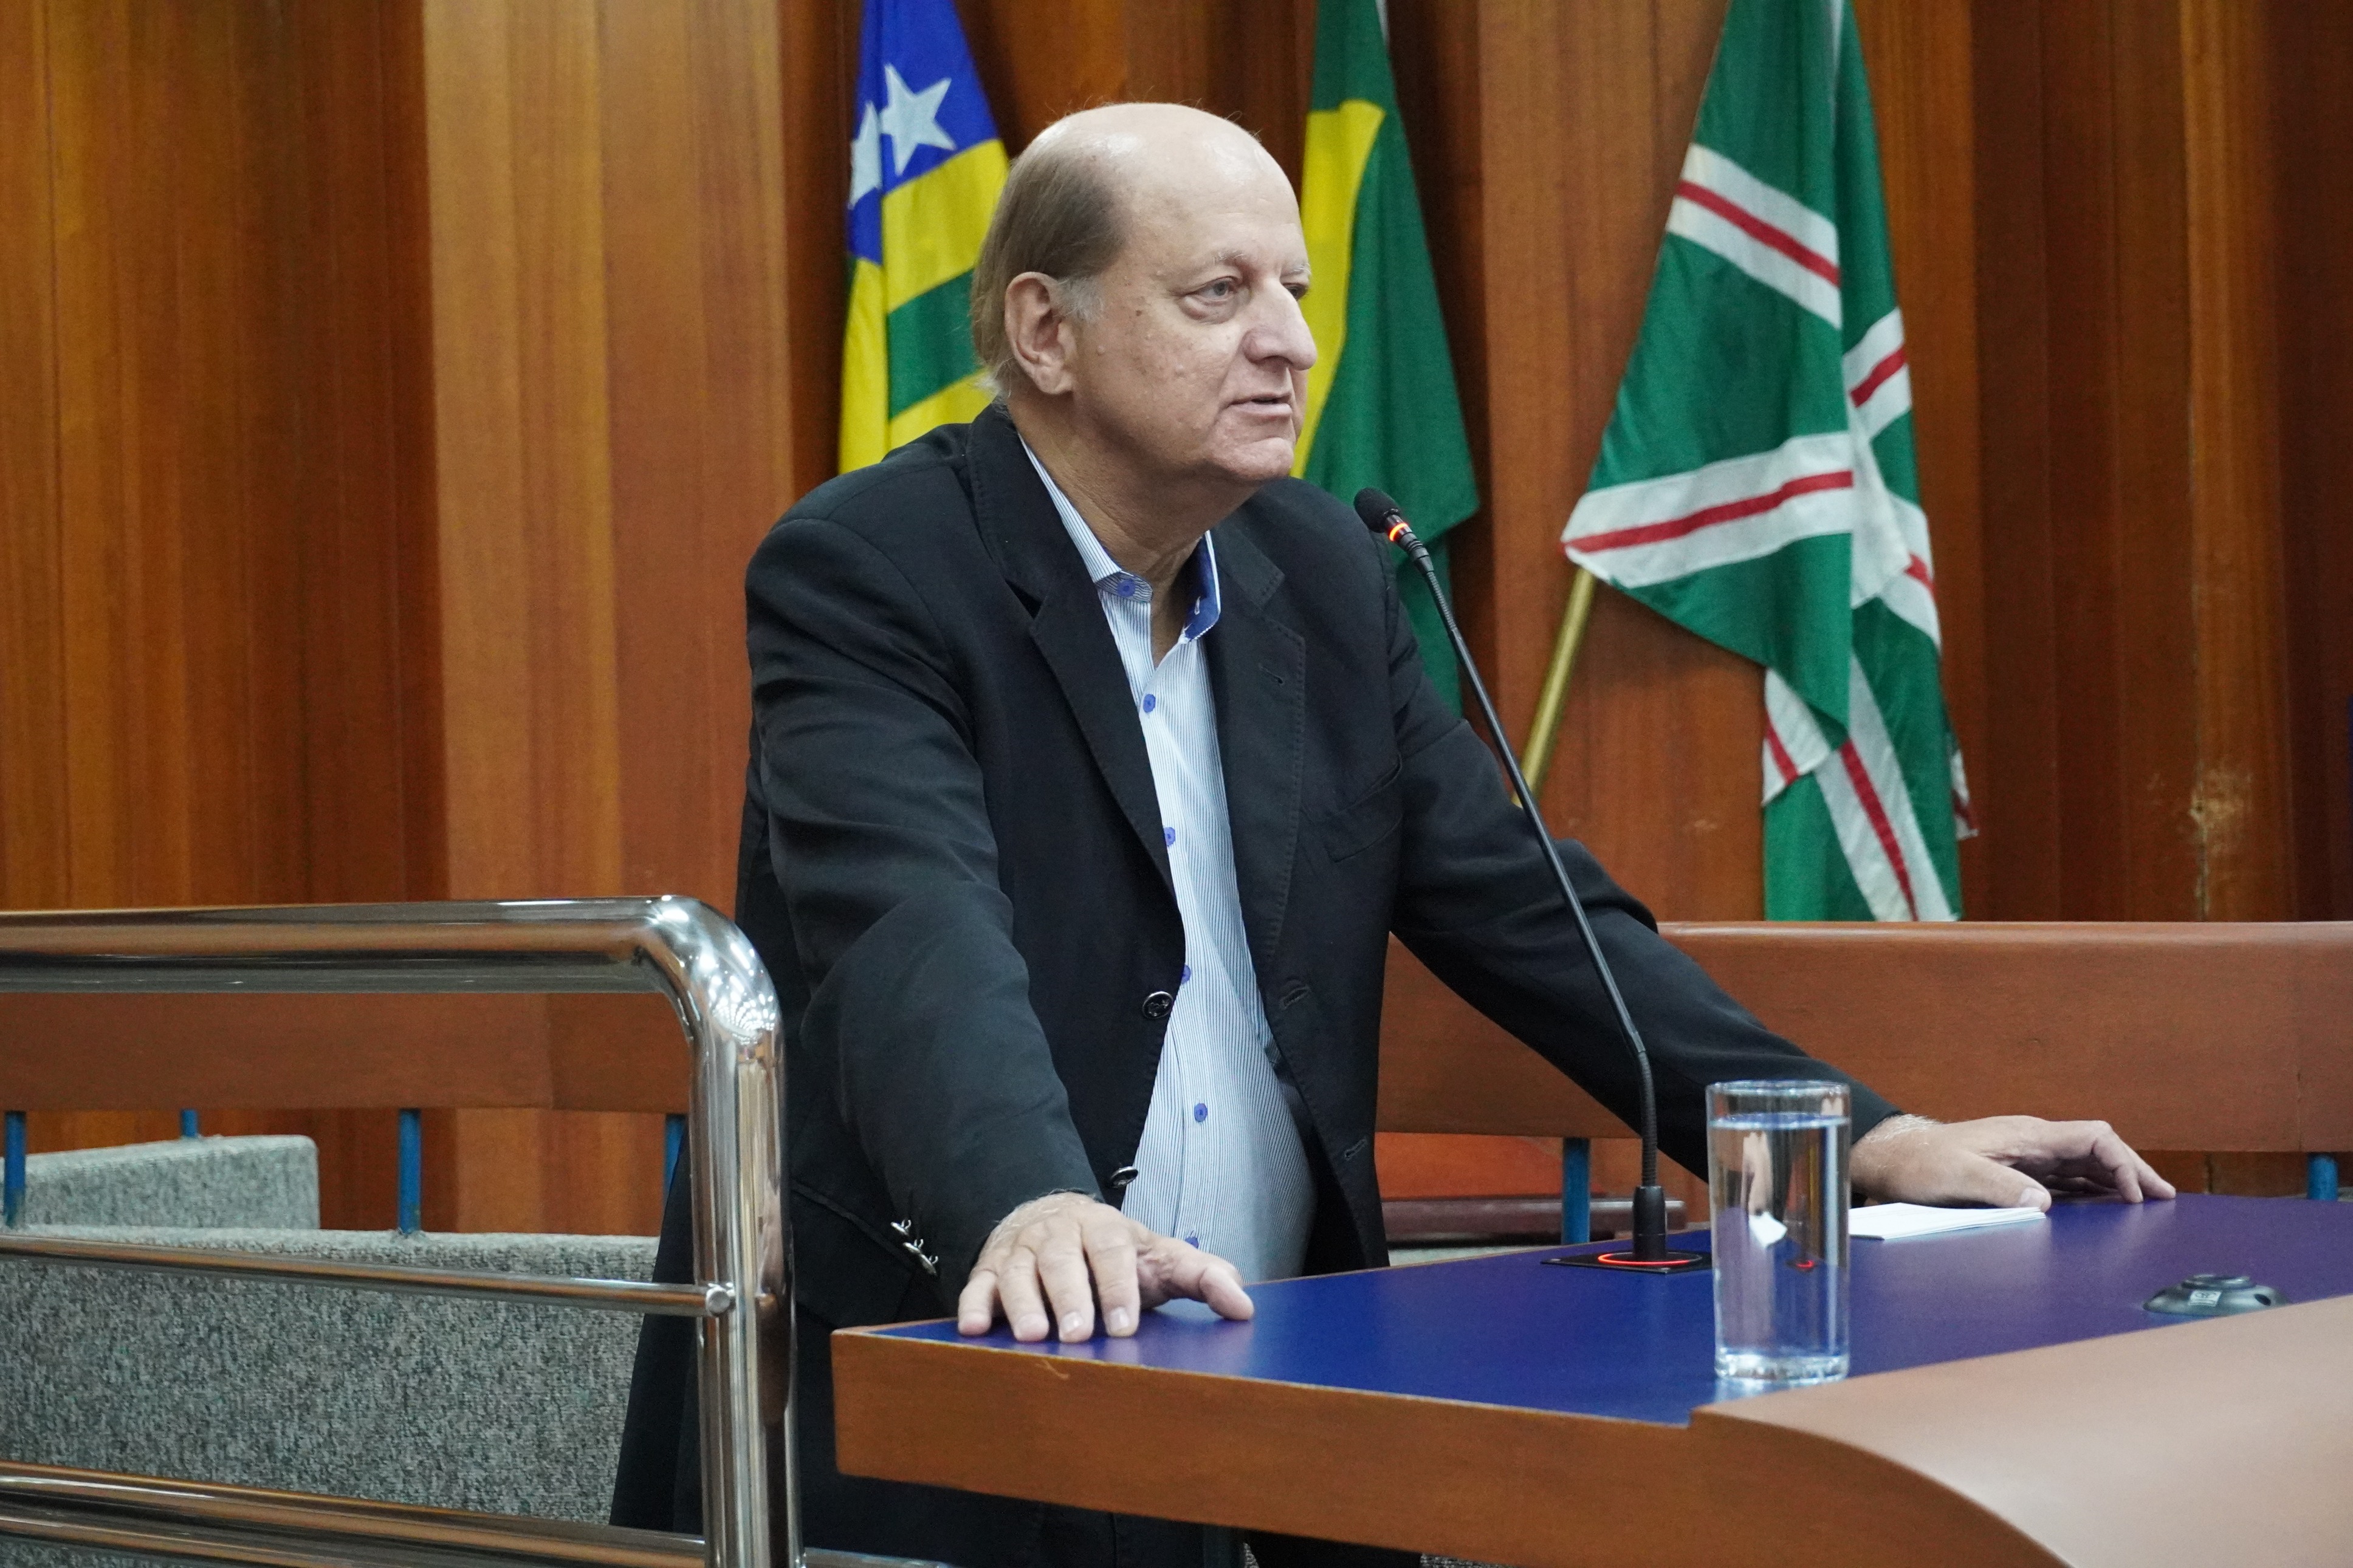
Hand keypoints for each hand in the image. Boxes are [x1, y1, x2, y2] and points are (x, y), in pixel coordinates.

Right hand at [955, 1192, 1254, 1342]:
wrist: (1049, 1217)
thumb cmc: (1112, 1252)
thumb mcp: (1159, 1259)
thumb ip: (1202, 1277)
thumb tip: (1244, 1305)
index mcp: (1104, 1229)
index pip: (1112, 1252)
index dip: (1118, 1287)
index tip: (1125, 1325)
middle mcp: (1059, 1234)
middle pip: (1063, 1259)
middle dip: (1070, 1296)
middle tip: (1078, 1334)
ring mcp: (1021, 1251)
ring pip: (1020, 1272)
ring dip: (1023, 1303)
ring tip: (1031, 1335)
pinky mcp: (989, 1270)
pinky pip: (977, 1285)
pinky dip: (974, 1304)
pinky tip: (974, 1328)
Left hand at [1850, 1114, 2177, 1210]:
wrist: (1894, 1160)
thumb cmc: (1920, 1166)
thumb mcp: (1955, 1178)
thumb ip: (1999, 1189)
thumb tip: (2043, 1205)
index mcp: (2025, 1135)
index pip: (2092, 1137)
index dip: (2122, 1161)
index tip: (2135, 1194)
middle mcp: (2032, 1142)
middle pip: (2098, 1148)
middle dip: (2132, 1170)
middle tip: (2164, 1198)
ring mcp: (2027, 1157)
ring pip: (2085, 1163)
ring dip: (2116, 1181)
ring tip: (2146, 1206)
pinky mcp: (2018, 1173)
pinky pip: (2066, 1178)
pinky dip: (2092, 1191)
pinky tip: (2105, 1208)